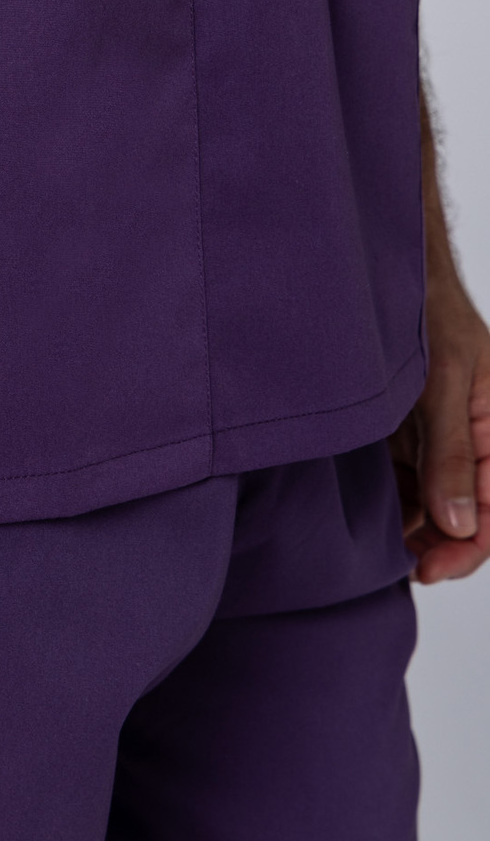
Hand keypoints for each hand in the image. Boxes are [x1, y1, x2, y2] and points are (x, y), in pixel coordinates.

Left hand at [391, 271, 489, 583]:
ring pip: (431, 504)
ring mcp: (439, 440)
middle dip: (438, 545)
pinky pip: (403, 481)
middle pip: (464, 515)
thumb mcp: (444, 383)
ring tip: (377, 546)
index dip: (468, 548)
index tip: (429, 569)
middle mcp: (474, 441)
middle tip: (398, 565)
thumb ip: (449, 453)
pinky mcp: (406, 434)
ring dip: (411, 528)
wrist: (388, 271)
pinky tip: (366, 515)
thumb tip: (458, 524)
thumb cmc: (430, 312)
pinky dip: (390, 502)